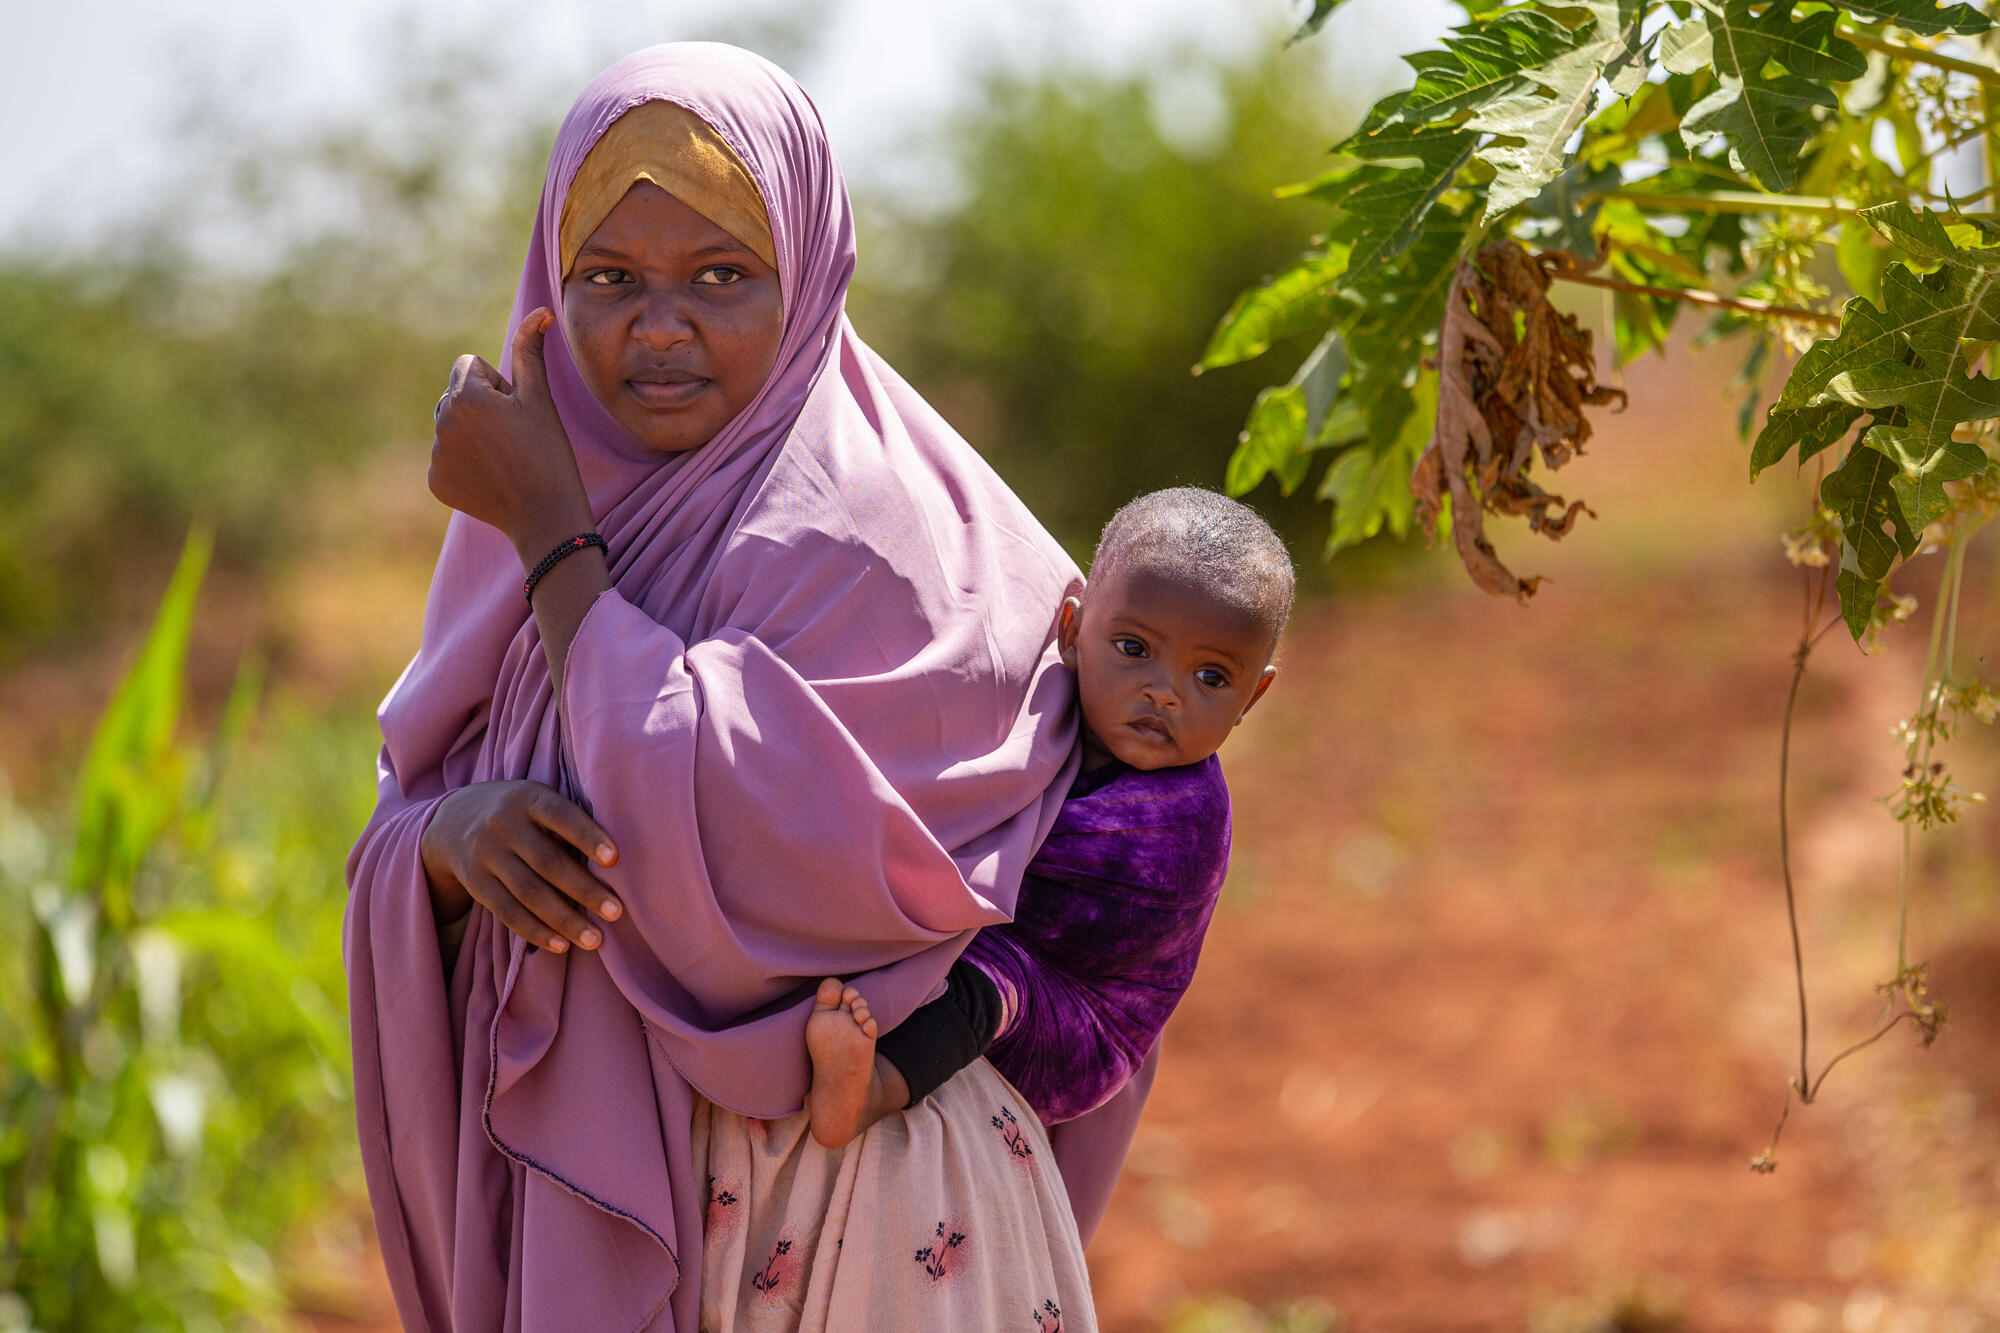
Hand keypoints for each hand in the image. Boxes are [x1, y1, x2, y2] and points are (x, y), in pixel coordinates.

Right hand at [420, 779, 623, 953]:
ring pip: (528, 892)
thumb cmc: (520, 813)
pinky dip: (535, 931)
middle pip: (547, 862)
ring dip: (563, 920)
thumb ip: (568, 822)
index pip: (561, 816)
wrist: (452, 820)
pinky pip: (506, 912)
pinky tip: (561, 946)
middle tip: (616, 913)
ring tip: (594, 939)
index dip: (588, 836)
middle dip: (584, 890)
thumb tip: (615, 862)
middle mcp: (503, 825)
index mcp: (528, 799)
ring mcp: (486, 855)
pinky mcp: (475, 883)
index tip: (616, 859)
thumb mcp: (537, 801)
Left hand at [429, 309, 593, 560]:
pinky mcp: (436, 481)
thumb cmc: (548, 452)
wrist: (544, 515)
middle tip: (513, 436)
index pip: (469, 365)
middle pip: (456, 395)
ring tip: (504, 458)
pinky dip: (466, 464)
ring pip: (451, 426)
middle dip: (480, 406)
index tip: (516, 410)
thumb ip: (530, 351)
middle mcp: (442, 421)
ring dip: (472, 435)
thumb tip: (539, 312)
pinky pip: (447, 458)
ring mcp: (436, 454)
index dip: (498, 384)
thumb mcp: (539, 400)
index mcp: (465, 396)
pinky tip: (492, 478)